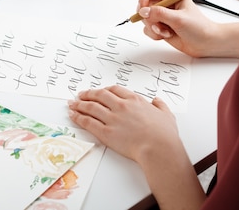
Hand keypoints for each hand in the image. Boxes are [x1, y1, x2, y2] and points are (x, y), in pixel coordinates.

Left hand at [69, 86, 207, 208]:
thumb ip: (160, 106)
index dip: (104, 90)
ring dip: (79, 104)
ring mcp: (112, 118)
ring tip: (72, 104)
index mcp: (134, 100)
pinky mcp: (106, 132)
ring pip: (90, 107)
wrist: (159, 148)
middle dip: (88, 94)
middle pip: (99, 95)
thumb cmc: (164, 134)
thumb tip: (157, 101)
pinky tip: (73, 115)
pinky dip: (78, 117)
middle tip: (80, 94)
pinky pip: (88, 122)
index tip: (99, 91)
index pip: (114, 90)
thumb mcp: (166, 115)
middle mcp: (121, 106)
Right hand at [137, 0, 219, 56]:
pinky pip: (147, 28)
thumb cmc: (199, 27)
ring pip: (145, 18)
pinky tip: (167, 35)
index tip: (143, 10)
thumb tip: (143, 11)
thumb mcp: (179, 18)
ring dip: (153, 27)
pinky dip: (154, 34)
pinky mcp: (160, 26)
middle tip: (158, 24)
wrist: (205, 43)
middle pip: (144, 4)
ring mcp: (162, 15)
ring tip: (166, 31)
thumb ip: (159, 13)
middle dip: (149, 17)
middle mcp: (165, 2)